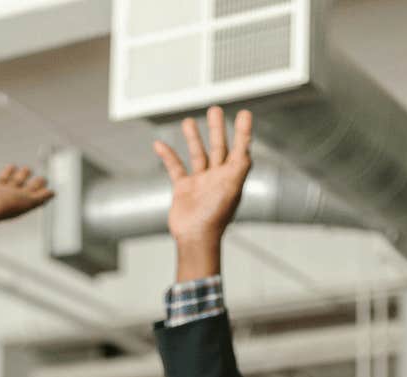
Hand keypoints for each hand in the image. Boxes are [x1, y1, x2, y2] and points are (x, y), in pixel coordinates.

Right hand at [0, 165, 52, 228]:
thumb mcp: (24, 202)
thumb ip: (38, 197)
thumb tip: (52, 193)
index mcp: (16, 199)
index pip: (31, 191)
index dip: (38, 185)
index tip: (44, 179)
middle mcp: (4, 194)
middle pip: (17, 184)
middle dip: (23, 176)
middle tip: (28, 169)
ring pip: (1, 180)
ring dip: (7, 174)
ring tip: (12, 167)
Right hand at [155, 105, 253, 271]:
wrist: (196, 237)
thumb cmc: (216, 215)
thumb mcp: (233, 187)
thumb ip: (240, 165)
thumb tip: (248, 146)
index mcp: (232, 176)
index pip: (240, 149)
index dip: (243, 132)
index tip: (245, 114)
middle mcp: (218, 177)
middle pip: (219, 147)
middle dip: (217, 129)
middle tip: (215, 109)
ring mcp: (200, 182)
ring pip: (198, 155)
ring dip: (193, 138)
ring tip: (189, 121)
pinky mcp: (184, 189)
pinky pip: (176, 168)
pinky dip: (168, 156)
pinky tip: (159, 144)